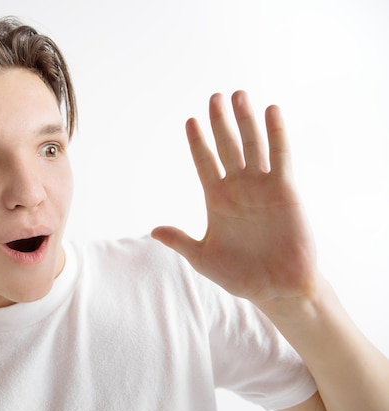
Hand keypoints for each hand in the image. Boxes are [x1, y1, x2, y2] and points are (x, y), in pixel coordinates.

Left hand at [152, 91, 318, 304]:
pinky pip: (280, 157)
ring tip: (239, 94)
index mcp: (217, 199)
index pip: (205, 162)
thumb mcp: (203, 257)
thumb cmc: (240, 275)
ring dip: (245, 120)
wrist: (276, 288)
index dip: (198, 142)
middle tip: (214, 96)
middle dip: (220, 122)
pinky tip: (271, 111)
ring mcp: (262, 187)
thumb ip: (180, 241)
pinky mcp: (285, 190)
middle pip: (227, 146)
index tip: (190, 120)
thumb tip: (153, 231)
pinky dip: (276, 134)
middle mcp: (238, 187)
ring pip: (252, 145)